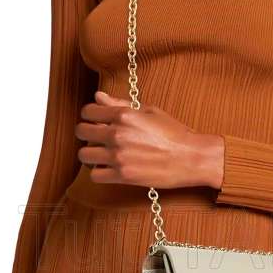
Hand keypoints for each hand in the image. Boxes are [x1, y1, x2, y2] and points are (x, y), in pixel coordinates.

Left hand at [75, 90, 224, 189]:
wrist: (191, 157)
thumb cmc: (174, 133)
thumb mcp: (149, 111)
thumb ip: (120, 104)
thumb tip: (98, 96)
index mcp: (123, 115)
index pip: (88, 112)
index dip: (90, 115)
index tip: (96, 121)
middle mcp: (117, 134)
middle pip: (81, 132)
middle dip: (87, 133)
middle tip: (97, 138)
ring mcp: (118, 156)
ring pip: (84, 155)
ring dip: (91, 154)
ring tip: (102, 154)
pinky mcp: (123, 175)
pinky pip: (95, 175)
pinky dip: (99, 172)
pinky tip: (109, 168)